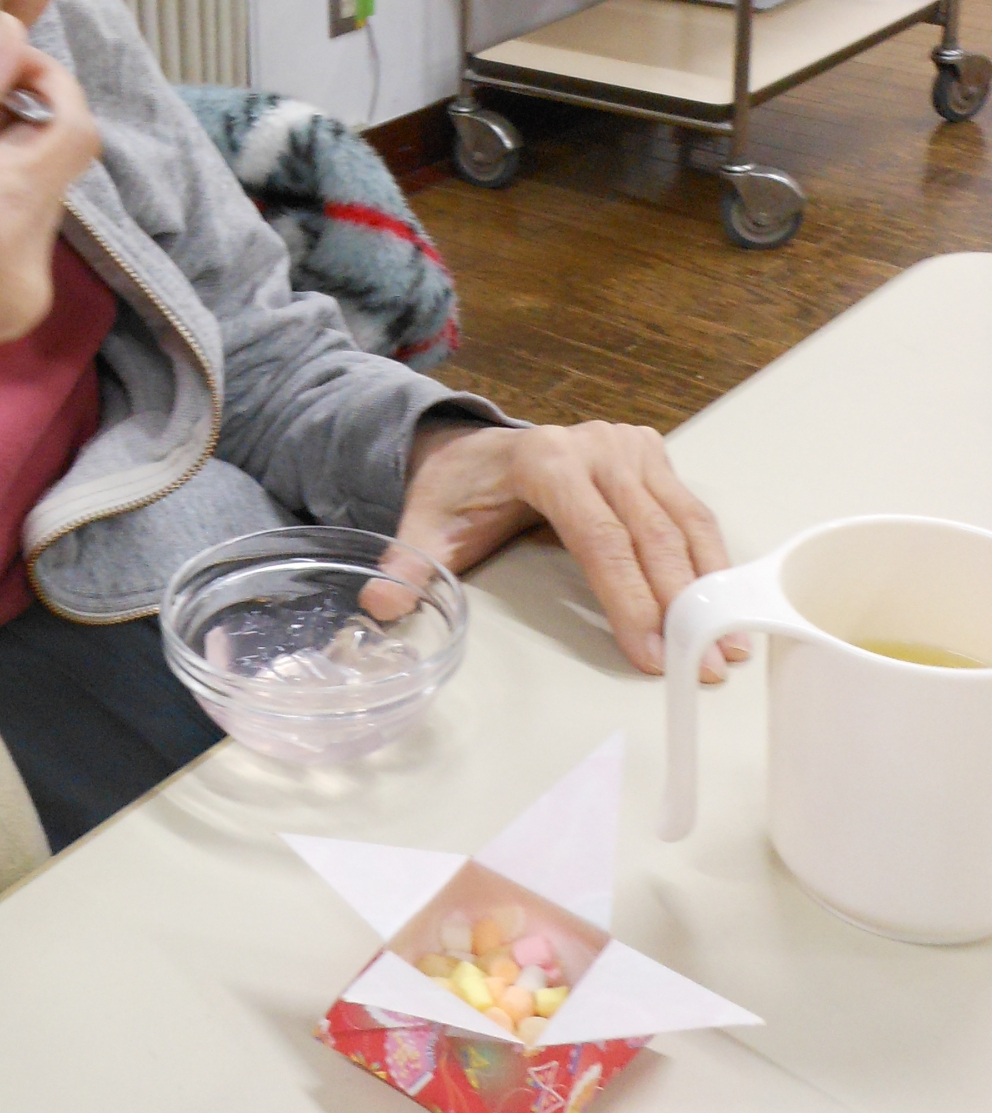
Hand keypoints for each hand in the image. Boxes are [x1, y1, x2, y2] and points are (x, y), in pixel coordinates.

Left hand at [396, 419, 743, 681]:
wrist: (478, 447)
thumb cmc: (460, 492)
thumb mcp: (427, 525)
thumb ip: (408, 565)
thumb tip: (382, 604)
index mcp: (547, 460)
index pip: (600, 539)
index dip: (629, 600)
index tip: (652, 654)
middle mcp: (598, 446)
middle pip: (650, 534)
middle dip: (681, 605)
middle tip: (703, 666)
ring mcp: (632, 446)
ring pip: (683, 523)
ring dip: (710, 587)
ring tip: (729, 647)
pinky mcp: (654, 454)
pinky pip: (691, 512)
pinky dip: (712, 560)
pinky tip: (727, 605)